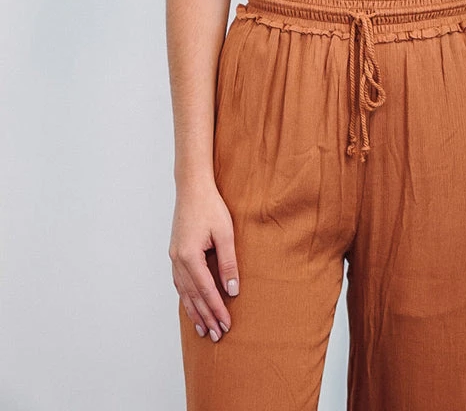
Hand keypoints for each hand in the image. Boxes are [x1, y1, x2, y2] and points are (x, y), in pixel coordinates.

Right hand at [169, 183, 238, 341]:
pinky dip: (186, 297)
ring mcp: (174, 258)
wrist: (192, 188)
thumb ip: (228, 262)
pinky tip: (191, 306)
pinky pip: (179, 282)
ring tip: (202, 329)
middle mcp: (178, 260)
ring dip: (194, 311)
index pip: (206, 290)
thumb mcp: (225, 233)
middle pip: (192, 296)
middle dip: (205, 316)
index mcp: (189, 256)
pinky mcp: (175, 253)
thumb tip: (233, 289)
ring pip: (184, 292)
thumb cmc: (210, 207)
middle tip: (216, 335)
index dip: (216, 309)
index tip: (226, 324)